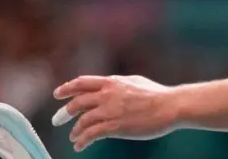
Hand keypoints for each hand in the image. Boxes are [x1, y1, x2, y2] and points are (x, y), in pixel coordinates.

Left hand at [53, 75, 181, 151]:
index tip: (57, 95)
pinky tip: (80, 146)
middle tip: (56, 121)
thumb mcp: (132, 82)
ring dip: (75, 130)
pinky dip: (83, 141)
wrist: (171, 106)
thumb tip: (106, 87)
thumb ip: (116, 85)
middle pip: (77, 103)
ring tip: (73, 138)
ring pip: (83, 120)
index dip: (66, 88)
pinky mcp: (116, 126)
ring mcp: (110, 111)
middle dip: (64, 113)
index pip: (80, 83)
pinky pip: (93, 134)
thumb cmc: (156, 95)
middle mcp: (106, 95)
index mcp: (110, 83)